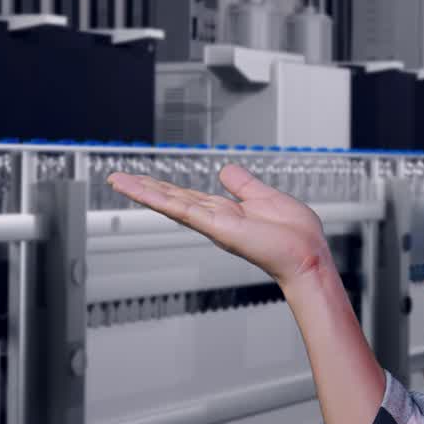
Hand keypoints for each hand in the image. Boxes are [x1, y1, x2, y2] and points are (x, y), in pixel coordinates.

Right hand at [107, 164, 331, 290]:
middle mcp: (215, 218)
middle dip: (146, 188)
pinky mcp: (215, 226)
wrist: (306, 253)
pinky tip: (140, 190)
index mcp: (227, 211)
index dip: (167, 188)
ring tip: (117, 180)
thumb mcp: (265, 197)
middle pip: (173, 199)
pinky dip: (160, 199)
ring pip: (171, 203)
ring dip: (143, 191)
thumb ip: (243, 184)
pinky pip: (182, 209)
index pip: (189, 197)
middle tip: (119, 178)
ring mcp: (212, 223)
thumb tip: (226, 169)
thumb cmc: (295, 234)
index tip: (145, 179)